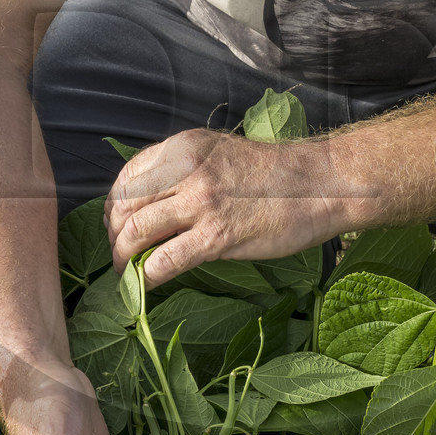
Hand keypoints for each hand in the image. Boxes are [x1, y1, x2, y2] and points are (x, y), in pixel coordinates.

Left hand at [105, 128, 345, 287]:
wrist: (321, 184)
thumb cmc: (275, 175)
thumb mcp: (220, 154)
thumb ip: (185, 171)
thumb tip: (153, 203)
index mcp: (184, 149)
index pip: (126, 177)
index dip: (114, 207)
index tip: (118, 226)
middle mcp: (186, 171)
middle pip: (124, 206)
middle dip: (114, 235)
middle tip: (121, 254)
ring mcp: (200, 203)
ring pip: (135, 232)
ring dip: (124, 258)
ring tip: (128, 272)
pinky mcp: (217, 237)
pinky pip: (164, 261)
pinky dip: (147, 277)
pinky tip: (148, 285)